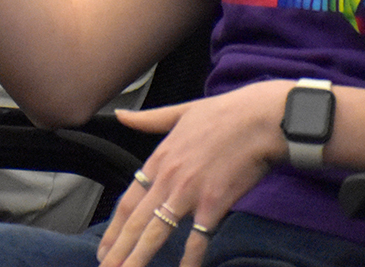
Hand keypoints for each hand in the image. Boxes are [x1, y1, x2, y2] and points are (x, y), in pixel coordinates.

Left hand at [97, 80, 289, 266]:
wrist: (260, 118)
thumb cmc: (224, 113)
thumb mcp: (180, 112)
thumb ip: (149, 120)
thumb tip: (121, 115)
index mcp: (159, 159)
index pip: (128, 201)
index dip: (114, 228)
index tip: (104, 247)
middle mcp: (168, 178)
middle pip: (136, 222)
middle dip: (118, 249)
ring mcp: (189, 192)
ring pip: (157, 233)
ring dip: (139, 257)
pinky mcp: (214, 203)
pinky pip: (198, 239)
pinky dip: (189, 260)